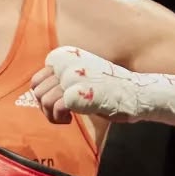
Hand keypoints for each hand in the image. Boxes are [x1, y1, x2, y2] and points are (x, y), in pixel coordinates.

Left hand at [34, 47, 174, 128]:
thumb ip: (61, 79)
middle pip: (37, 91)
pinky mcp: (75, 93)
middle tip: (63, 114)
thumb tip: (38, 93)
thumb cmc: (110, 90)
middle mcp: (66, 62)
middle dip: (46, 108)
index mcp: (66, 55)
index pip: (37, 80)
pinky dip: (60, 119)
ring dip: (52, 115)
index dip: (44, 96)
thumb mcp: (82, 76)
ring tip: (68, 118)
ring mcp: (70, 76)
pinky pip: (55, 108)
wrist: (137, 94)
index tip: (59, 104)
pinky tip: (72, 119)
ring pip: (43, 100)